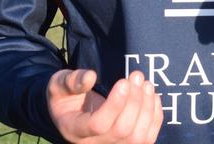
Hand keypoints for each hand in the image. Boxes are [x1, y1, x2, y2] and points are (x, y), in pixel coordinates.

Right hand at [47, 68, 162, 142]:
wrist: (71, 111)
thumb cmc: (65, 96)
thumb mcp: (59, 84)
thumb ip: (71, 81)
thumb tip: (90, 77)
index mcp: (74, 129)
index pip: (98, 124)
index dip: (114, 105)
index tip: (123, 82)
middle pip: (122, 130)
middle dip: (134, 101)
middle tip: (136, 75)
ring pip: (137, 138)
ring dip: (147, 108)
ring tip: (146, 83)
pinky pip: (147, 138)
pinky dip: (155, 117)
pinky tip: (152, 96)